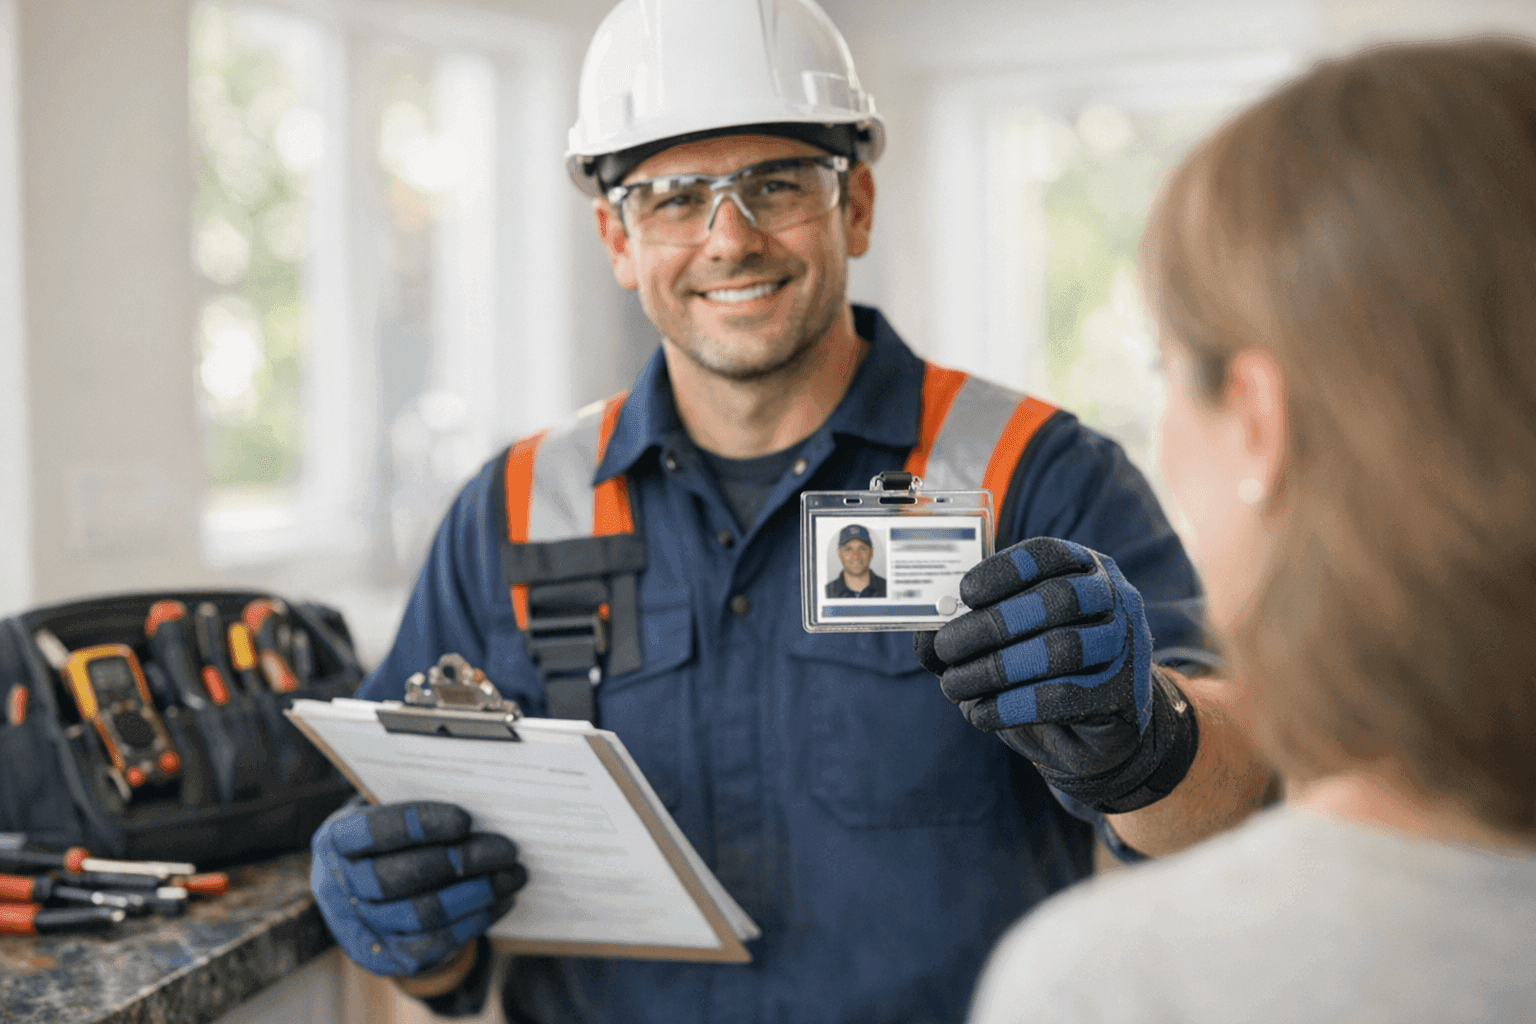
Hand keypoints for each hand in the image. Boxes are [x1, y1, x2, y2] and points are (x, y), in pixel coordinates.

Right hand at [311, 800, 526, 976]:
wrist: (366, 888)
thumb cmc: (391, 836)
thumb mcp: (389, 809)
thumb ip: (419, 803)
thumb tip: (481, 801)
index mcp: (335, 841)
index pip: (374, 832)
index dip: (419, 825)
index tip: (466, 819)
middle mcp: (336, 887)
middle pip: (399, 878)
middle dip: (461, 862)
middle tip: (506, 849)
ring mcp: (357, 928)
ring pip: (421, 915)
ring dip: (477, 894)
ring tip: (513, 874)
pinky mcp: (385, 957)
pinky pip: (433, 944)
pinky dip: (474, 921)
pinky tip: (501, 901)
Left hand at [914, 538, 1198, 813]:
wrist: (1095, 727)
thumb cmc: (1040, 669)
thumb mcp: (1004, 639)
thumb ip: (965, 629)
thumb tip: (924, 636)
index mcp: (1083, 568)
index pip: (1048, 553)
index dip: (1003, 570)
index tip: (963, 592)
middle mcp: (1114, 599)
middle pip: (1057, 600)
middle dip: (991, 625)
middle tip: (945, 647)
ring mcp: (1126, 646)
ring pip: (1061, 650)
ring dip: (996, 670)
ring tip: (954, 687)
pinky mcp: (1124, 695)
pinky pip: (1065, 697)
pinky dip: (1013, 706)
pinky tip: (981, 713)